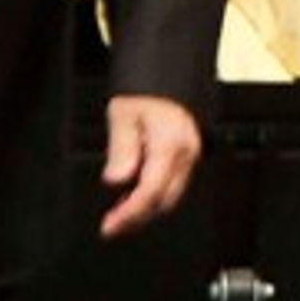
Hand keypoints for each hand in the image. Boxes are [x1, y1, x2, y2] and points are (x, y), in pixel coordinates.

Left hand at [100, 95, 201, 238]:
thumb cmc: (145, 88)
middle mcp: (185, 154)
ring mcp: (189, 156)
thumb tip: (115, 180)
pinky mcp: (187, 156)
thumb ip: (121, 149)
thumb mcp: (123, 113)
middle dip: (137, 218)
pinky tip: (133, 194)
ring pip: (170, 196)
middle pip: (163, 201)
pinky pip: (172, 184)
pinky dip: (152, 195)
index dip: (129, 214)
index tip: (110, 226)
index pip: (150, 191)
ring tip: (118, 212)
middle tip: (110, 225)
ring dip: (144, 208)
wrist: (167, 73)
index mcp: (170, 144)